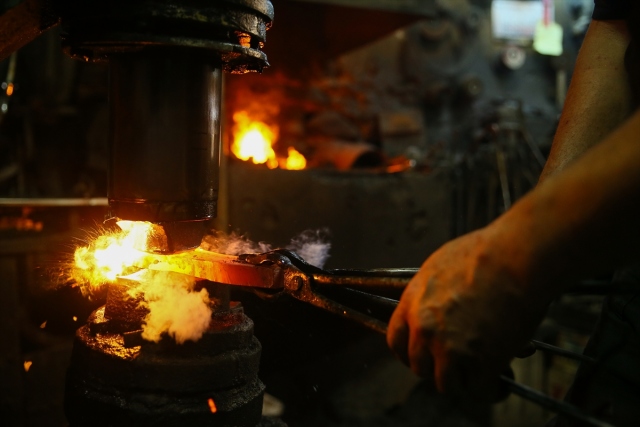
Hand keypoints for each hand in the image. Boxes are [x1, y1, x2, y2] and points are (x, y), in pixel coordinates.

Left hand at [387, 227, 549, 400]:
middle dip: (435, 367)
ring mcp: (450, 348)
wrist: (514, 258)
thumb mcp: (437, 267)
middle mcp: (424, 330)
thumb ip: (429, 293)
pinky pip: (476, 388)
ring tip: (474, 374)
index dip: (409, 352)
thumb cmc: (483, 254)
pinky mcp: (479, 361)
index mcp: (412, 305)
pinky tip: (495, 378)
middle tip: (454, 363)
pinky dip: (486, 387)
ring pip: (445, 383)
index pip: (396, 342)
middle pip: (419, 366)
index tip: (422, 355)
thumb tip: (434, 306)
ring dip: (459, 381)